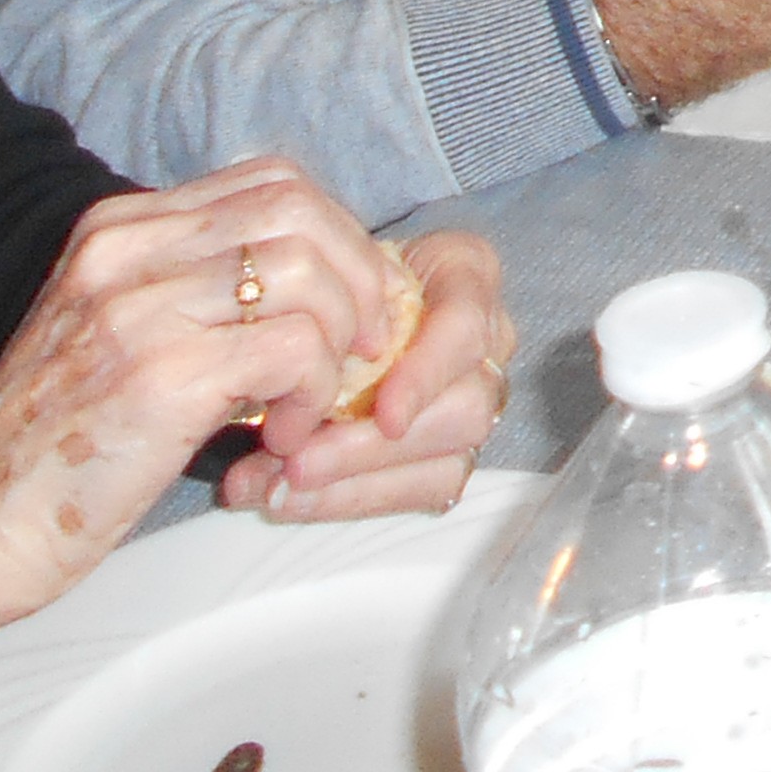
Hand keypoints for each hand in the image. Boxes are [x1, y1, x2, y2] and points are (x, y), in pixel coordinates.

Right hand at [0, 159, 419, 640]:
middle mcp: (125, 252)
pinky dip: (312, 392)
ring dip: (338, 342)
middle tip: (364, 345)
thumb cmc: (45, 452)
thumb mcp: (110, 335)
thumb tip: (307, 286)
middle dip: (358, 276)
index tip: (352, 299)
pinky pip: (294, 349)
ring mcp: (139, 308)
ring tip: (310, 404)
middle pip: (300, 209)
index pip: (270, 181)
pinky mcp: (161, 376)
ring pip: (308, 273)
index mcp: (114, 231)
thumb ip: (188, 293)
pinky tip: (283, 437)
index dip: (336, 234)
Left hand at [235, 227, 512, 521]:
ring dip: (357, 483)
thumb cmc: (335, 278)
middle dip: (376, 445)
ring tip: (282, 488)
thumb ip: (325, 307)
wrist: (338, 300)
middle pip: (466, 407)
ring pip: (450, 460)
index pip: (466, 325)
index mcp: (466, 271)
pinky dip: (355, 499)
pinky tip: (298, 500)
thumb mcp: (329, 271)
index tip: (384, 416)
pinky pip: (425, 491)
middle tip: (297, 464)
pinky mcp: (456, 451)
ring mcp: (478, 398)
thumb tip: (284, 370)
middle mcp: (488, 337)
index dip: (428, 374)